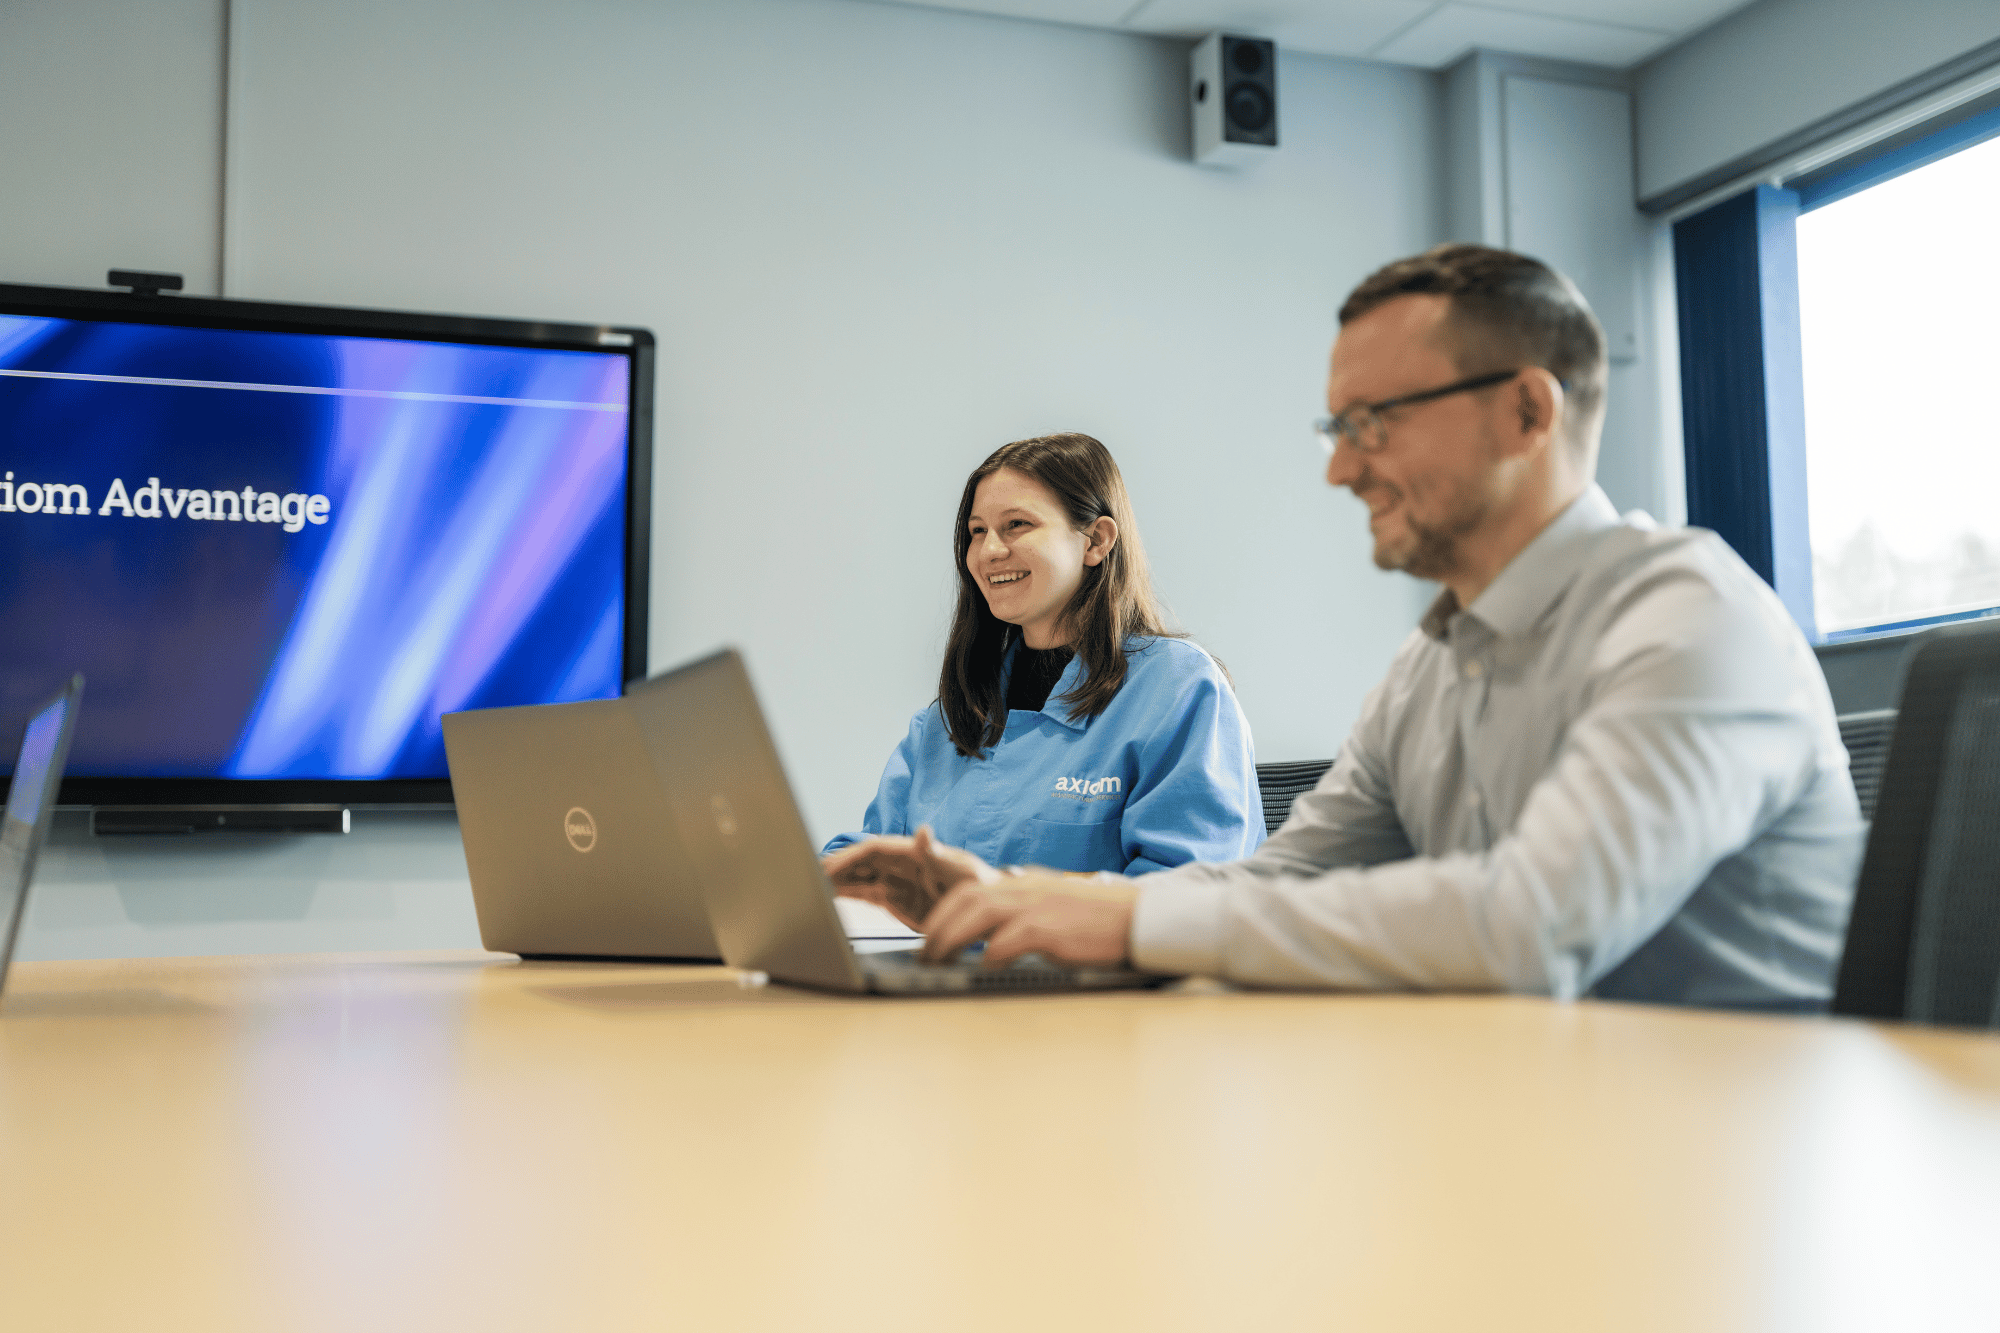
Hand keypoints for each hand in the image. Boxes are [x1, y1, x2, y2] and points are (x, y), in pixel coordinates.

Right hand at [821, 826, 998, 929]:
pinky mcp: (896, 898)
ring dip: (836, 880)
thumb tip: (925, 832)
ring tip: (811, 885)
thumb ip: (940, 854)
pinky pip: (865, 892)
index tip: (829, 867)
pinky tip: (829, 896)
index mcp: (914, 852)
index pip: (873, 850)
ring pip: (859, 876)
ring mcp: (897, 880)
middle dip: (835, 867)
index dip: (849, 857)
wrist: (990, 910)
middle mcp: (901, 864)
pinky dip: (846, 894)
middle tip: (808, 875)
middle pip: (860, 862)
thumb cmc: (982, 886)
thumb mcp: (963, 871)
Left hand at [919, 873, 1138, 967]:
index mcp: (1026, 884)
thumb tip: (992, 939)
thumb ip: (1024, 914)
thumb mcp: (1055, 907)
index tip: (930, 936)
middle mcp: (1027, 888)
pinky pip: (1010, 938)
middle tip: (924, 954)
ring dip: (951, 938)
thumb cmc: (1099, 921)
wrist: (1140, 918)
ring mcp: (1038, 905)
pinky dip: (990, 953)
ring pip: (979, 913)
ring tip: (937, 962)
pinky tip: (981, 967)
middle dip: (938, 925)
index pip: (971, 889)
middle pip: (966, 898)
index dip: (943, 912)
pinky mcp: (1051, 928)